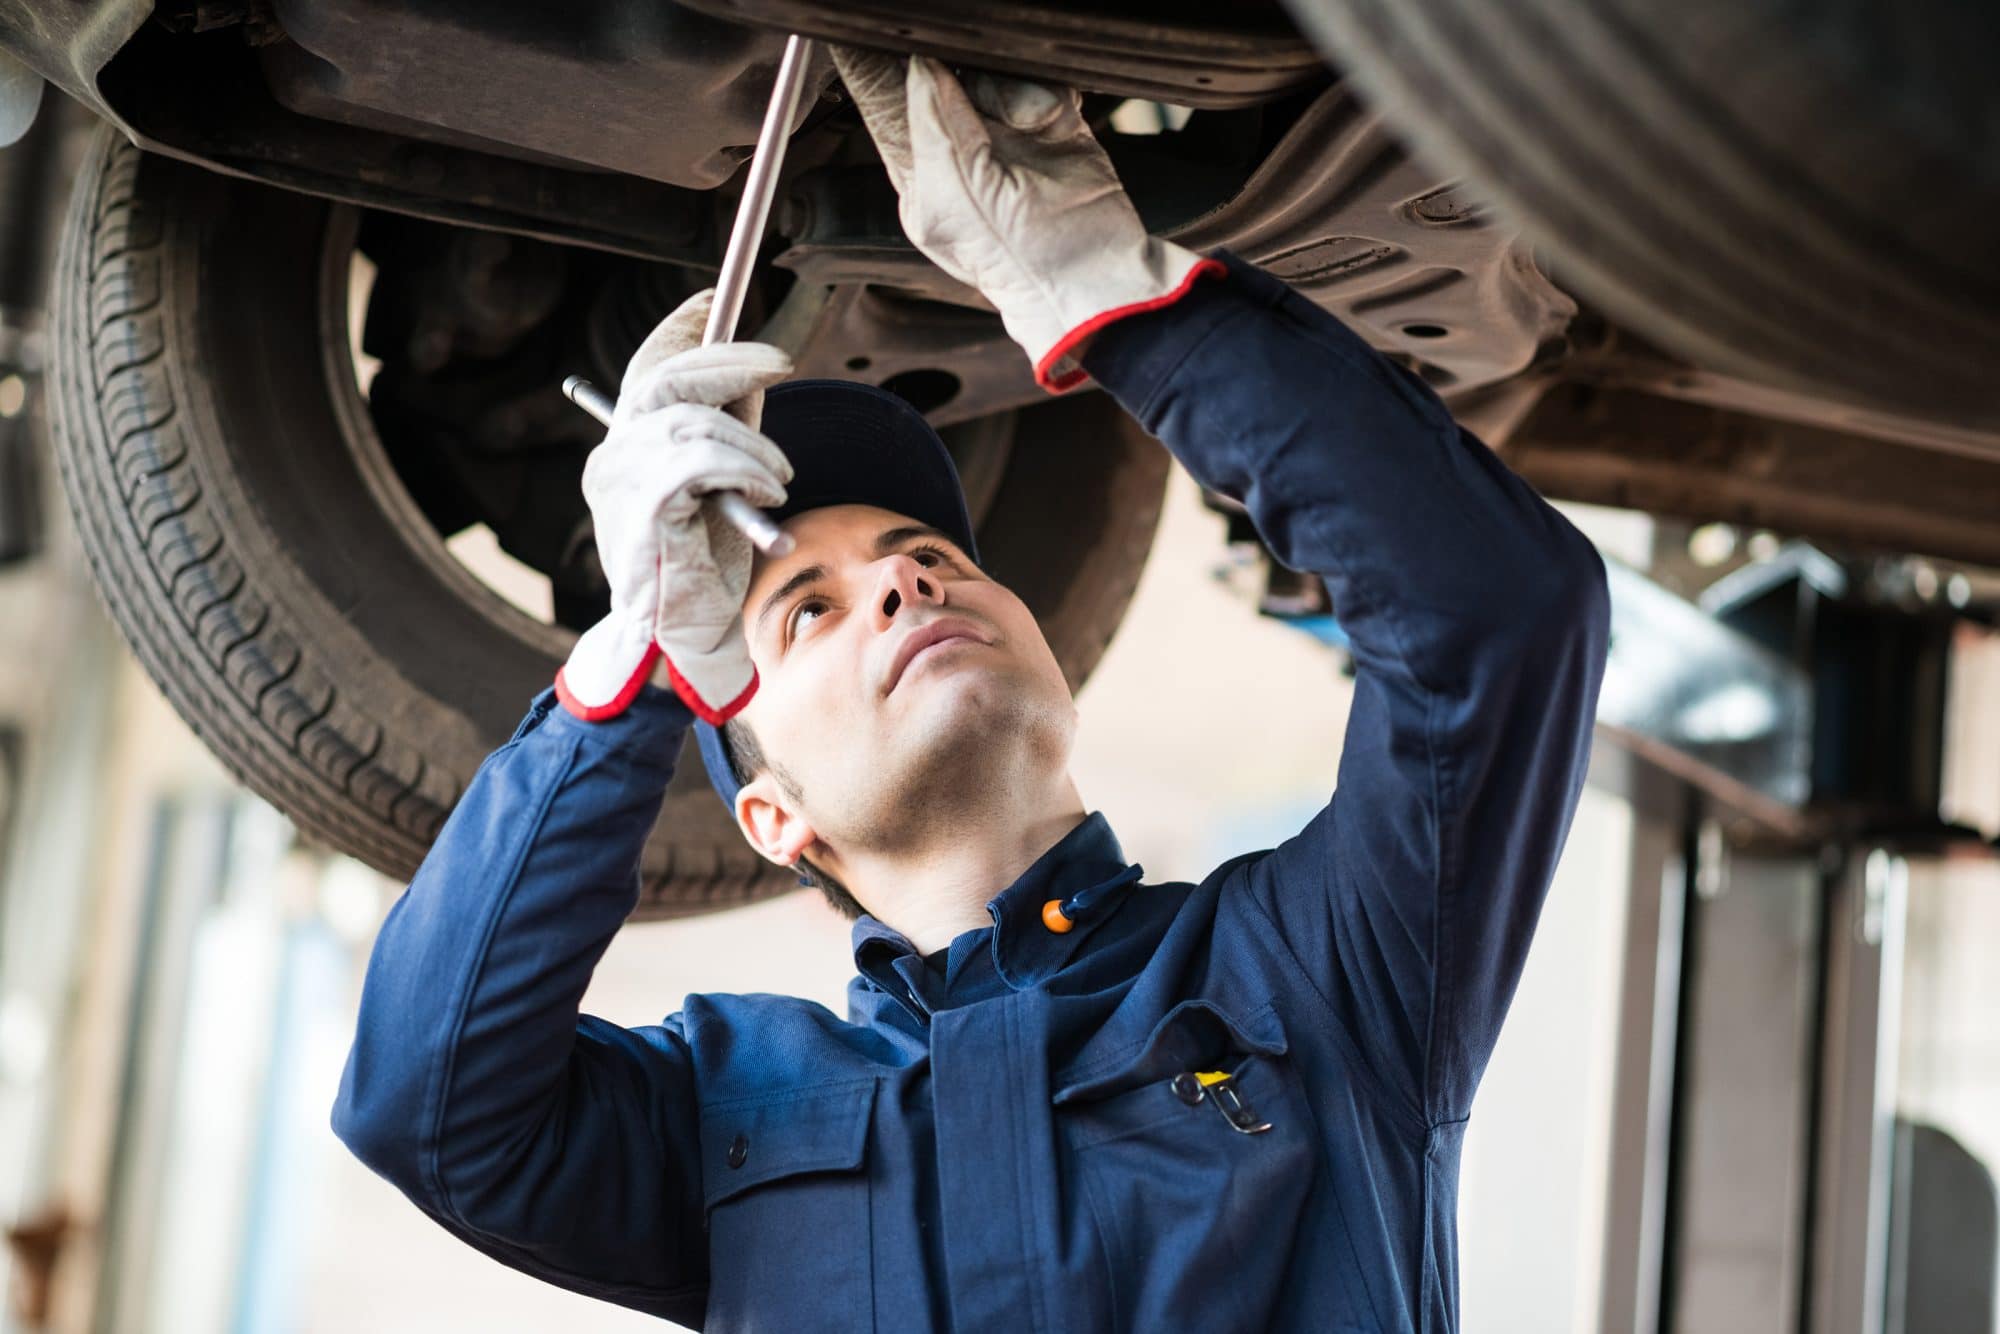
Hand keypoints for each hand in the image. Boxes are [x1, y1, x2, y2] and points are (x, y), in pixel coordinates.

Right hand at [555, 289, 793, 722]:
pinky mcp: (644, 509)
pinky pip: (697, 461)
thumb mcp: (726, 478)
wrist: (690, 636)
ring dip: (750, 442)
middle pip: (664, 380)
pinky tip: (766, 492)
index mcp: (626, 448)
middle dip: (728, 361)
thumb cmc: (707, 564)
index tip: (715, 299)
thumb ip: (731, 427)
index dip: (680, 329)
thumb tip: (753, 369)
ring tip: (778, 477)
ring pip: (691, 422)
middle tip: (781, 364)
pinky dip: (742, 467)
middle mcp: (612, 459)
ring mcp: (620, 483)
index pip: (647, 368)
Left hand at [830, 47, 1218, 390]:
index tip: (888, 37)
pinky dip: (1046, 90)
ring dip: (1011, 90)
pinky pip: (1041, 80)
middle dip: (961, 78)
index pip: (890, 107)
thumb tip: (918, 67)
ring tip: (1030, 124)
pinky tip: (1051, 120)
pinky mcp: (1054, 127)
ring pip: (993, 73)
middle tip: (979, 100)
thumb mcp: (955, 197)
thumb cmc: (1021, 260)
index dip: (885, 67)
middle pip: (942, 78)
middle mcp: (960, 154)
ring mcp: (1008, 139)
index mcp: (923, 179)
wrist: (1099, 277)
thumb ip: (933, 127)